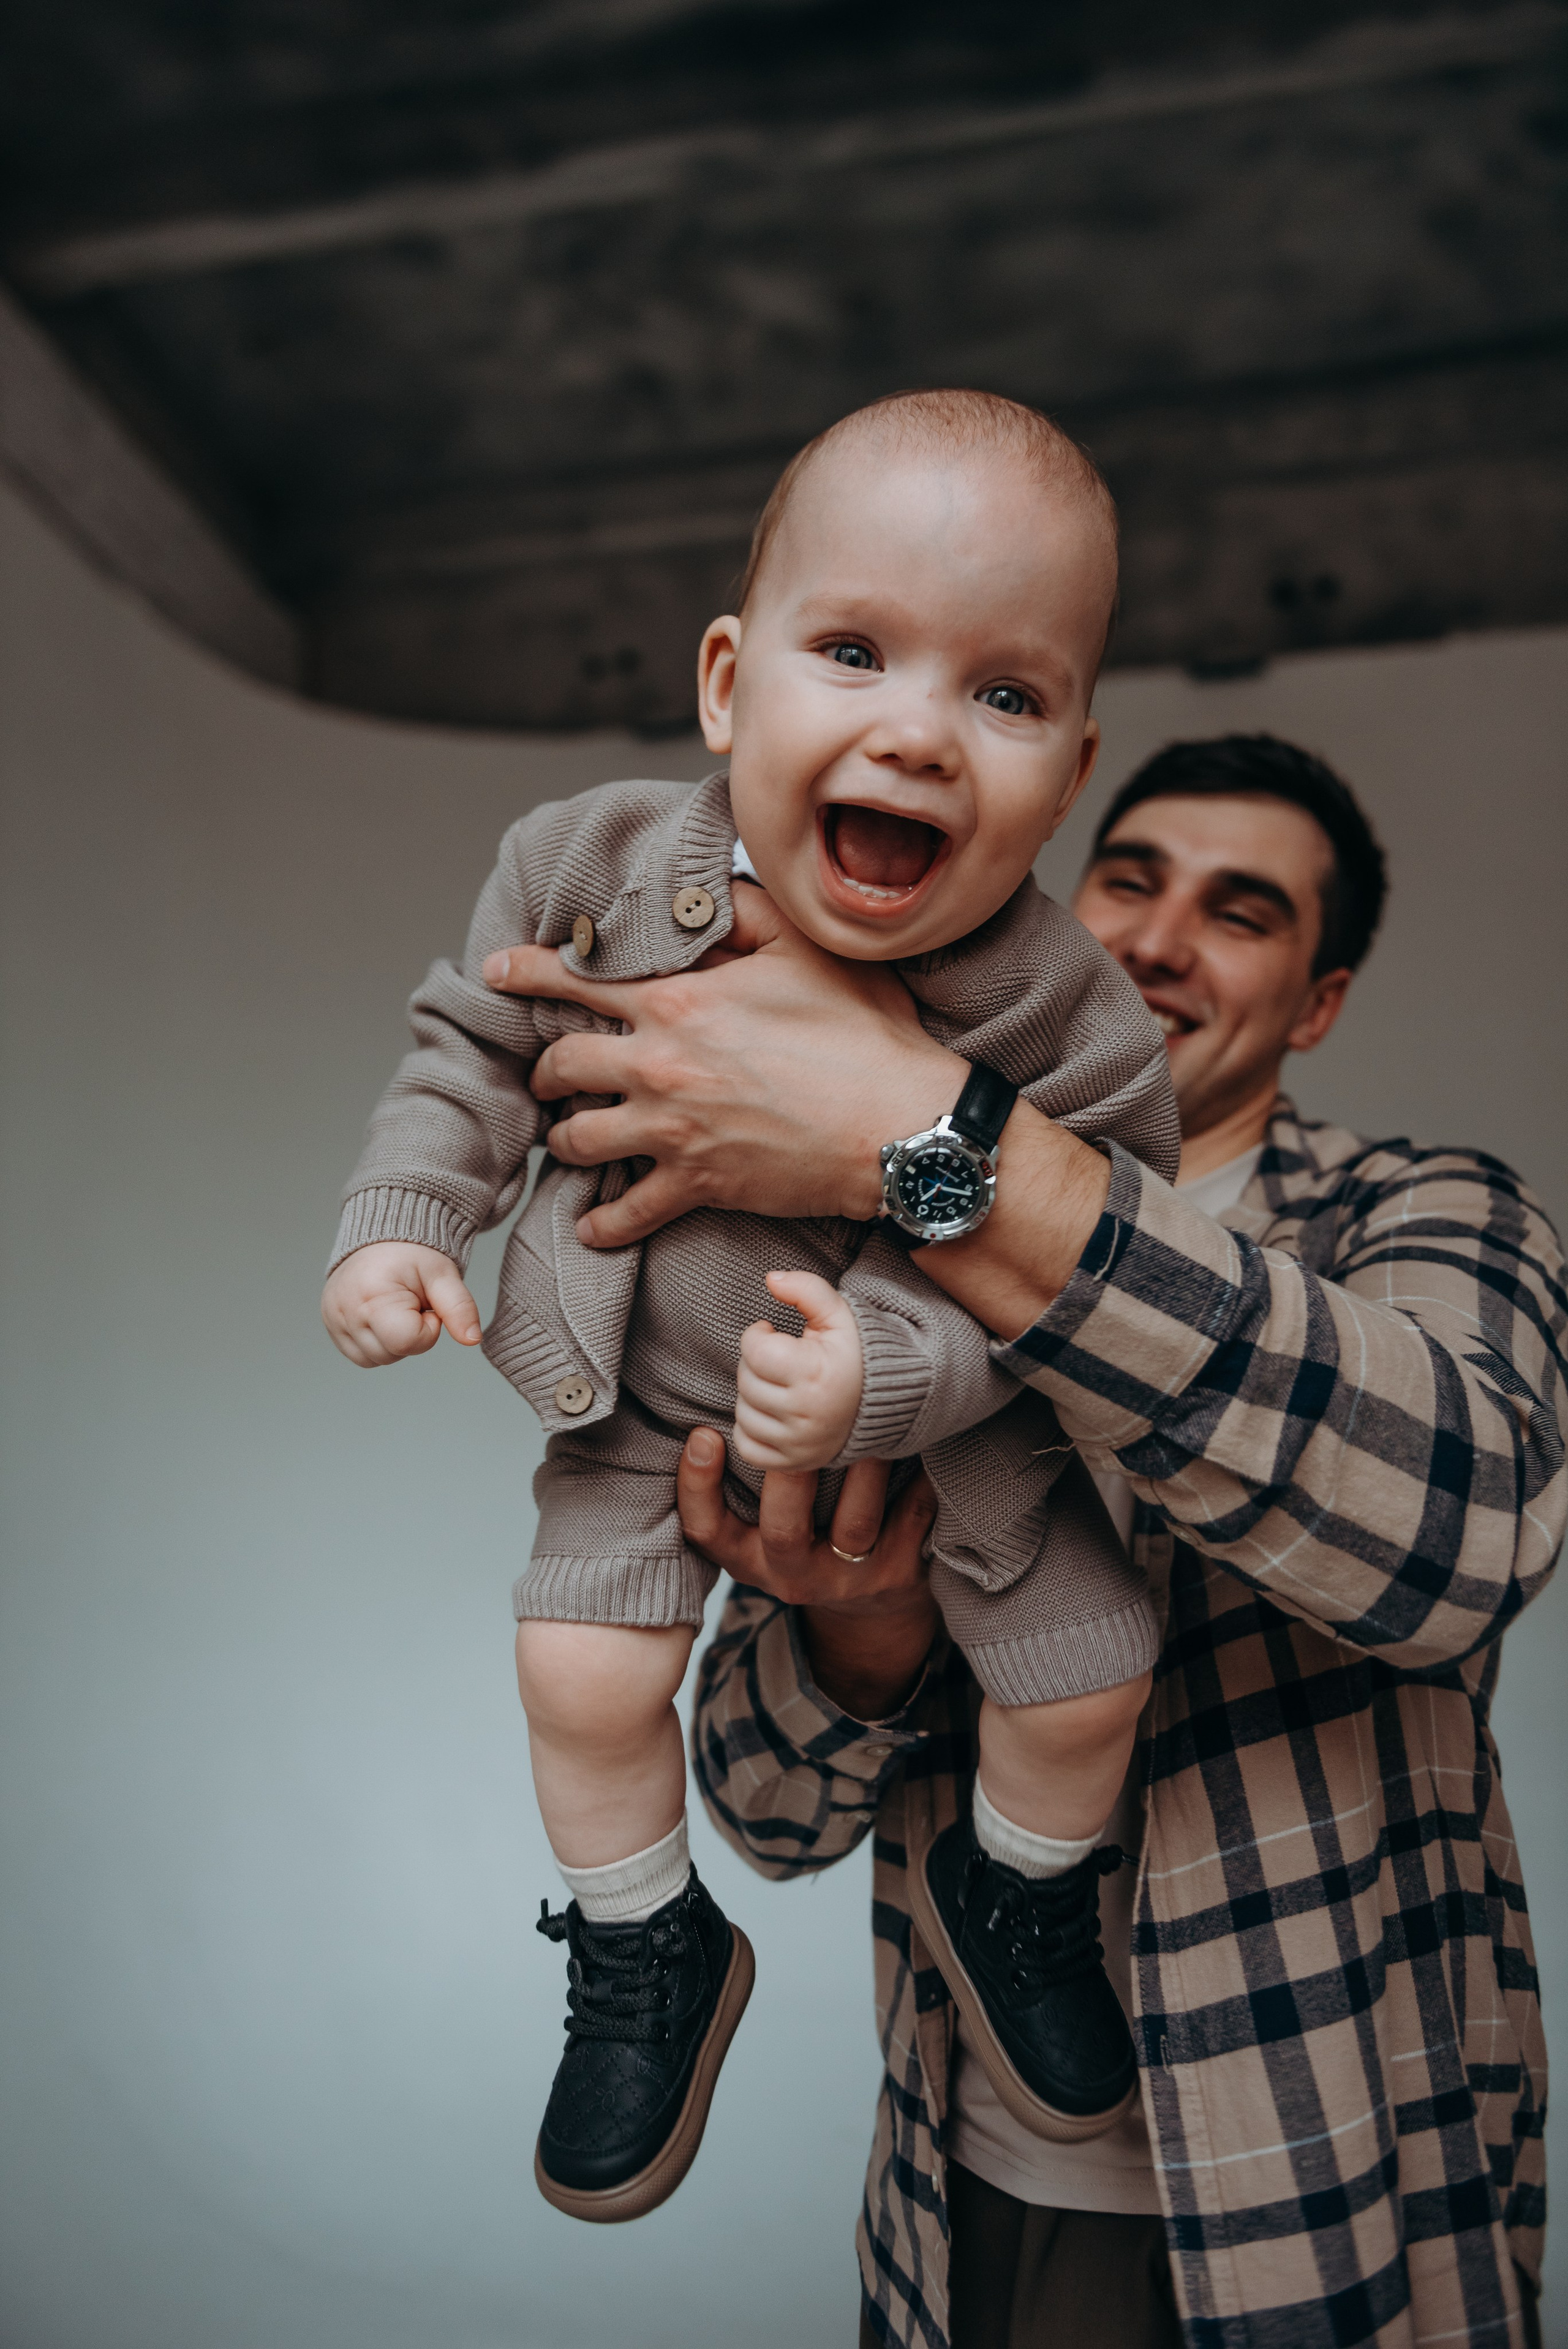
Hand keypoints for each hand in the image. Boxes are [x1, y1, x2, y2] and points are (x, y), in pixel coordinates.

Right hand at [321, 1241, 481, 1366]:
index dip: (427, 1328)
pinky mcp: (330, 1324)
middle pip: (392, 1354)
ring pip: (376, 1359)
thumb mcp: (443, 1275)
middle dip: (411, 1335)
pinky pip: (360, 1355)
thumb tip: (473, 1339)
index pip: (408, 1342)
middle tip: (411, 1302)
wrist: (382, 1236)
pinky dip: (377, 1342)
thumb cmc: (413, 1253)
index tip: (425, 1304)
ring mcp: (333, 1320)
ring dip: (394, 1341)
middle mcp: (345, 1312)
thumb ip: (460, 1308)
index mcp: (372, 1297)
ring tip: (396, 1307)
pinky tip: (383, 1316)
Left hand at [481, 886, 961, 1246]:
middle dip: (544, 1070)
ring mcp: (673, 1131)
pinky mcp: (696, 1185)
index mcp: (678, 1002)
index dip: (527, 973)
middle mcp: (660, 1066)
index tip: (496, 973)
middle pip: (561, 1066)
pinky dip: (601, 1223)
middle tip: (547, 1075)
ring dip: (565, 1138)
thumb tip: (702, 894)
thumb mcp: (805, 947)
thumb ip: (742, 911)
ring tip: (570, 1137)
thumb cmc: (863, 1034)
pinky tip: (590, 1225)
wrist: (900, 1125)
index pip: (576, 980)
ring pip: (578, 1140)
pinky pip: (626, 1213)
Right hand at [676, 1428, 939, 1718]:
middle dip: (790, 1473)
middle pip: (783, 1531)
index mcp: (748, 1559)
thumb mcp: (758, 1525)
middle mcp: (792, 1576)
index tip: (704, 1434)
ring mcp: (848, 1580)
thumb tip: (735, 1393)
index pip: (708, 1531)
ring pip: (855, 1526)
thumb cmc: (804, 1541)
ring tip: (870, 1416)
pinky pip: (911, 1520)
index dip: (698, 1487)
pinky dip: (918, 1480)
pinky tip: (922, 1441)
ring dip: (864, 1468)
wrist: (868, 1614)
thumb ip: (741, 1477)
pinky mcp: (898, 1575)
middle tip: (801, 1416)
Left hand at [735, 1271, 862, 1468]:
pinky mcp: (794, 1462)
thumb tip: (770, 1278)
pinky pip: (748, 1447)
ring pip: (744, 1413)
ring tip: (778, 1382)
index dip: (758, 1334)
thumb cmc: (857, 1352)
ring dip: (753, 1394)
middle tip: (779, 1358)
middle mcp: (806, 1413)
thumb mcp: (839, 1313)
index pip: (754, 1350)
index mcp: (815, 1373)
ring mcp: (800, 1442)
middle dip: (757, 1363)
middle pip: (747, 1380)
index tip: (774, 1333)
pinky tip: (771, 1411)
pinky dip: (751, 1429)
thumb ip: (805, 1288)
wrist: (888, 1401)